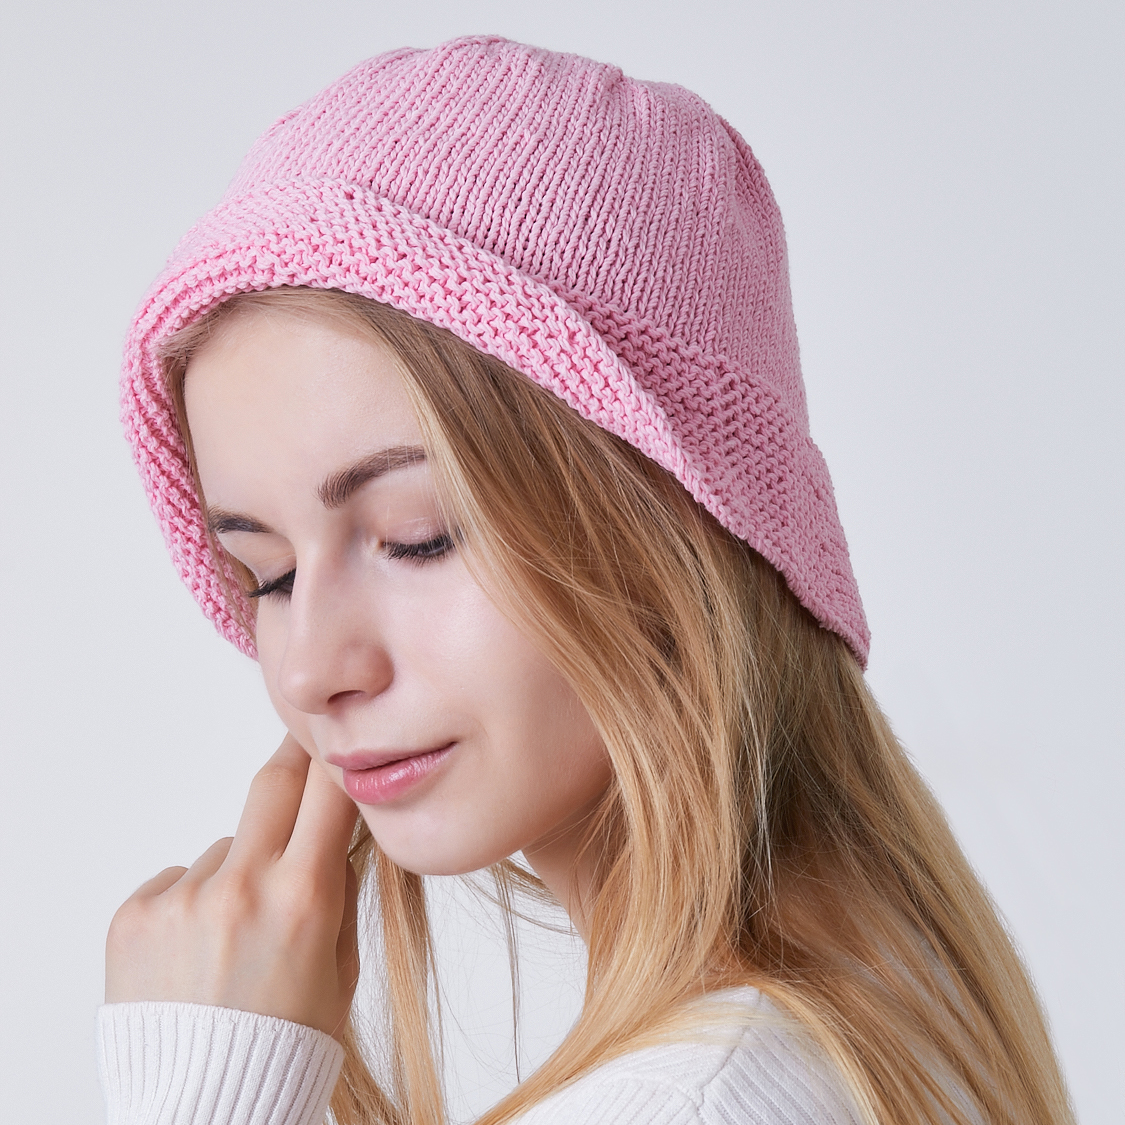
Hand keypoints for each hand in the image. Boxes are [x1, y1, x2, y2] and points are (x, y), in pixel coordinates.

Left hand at [105, 735, 359, 1040]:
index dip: (338, 758)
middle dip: (293, 763)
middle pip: (273, 782)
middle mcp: (240, 887)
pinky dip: (192, 901)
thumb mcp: (340, 966)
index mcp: (304, 898)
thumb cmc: (285, 1042)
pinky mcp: (133, 916)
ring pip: (224, 848)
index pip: (330, 791)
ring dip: (238, 870)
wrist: (205, 1105)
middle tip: (301, 750)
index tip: (339, 739)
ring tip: (234, 938)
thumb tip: (336, 832)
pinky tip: (196, 951)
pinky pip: (176, 880)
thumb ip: (339, 890)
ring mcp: (181, 899)